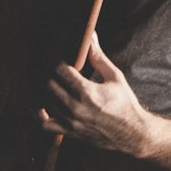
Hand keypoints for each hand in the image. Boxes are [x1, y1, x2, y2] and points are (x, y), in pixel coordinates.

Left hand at [40, 31, 150, 155]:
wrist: (132, 134)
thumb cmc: (125, 104)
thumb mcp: (115, 77)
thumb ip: (98, 57)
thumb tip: (91, 36)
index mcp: (87, 92)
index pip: (59, 69)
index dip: (53, 57)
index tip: (54, 52)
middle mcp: (76, 107)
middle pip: (47, 84)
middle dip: (44, 70)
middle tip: (43, 61)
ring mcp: (71, 121)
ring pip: (44, 101)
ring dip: (39, 87)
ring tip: (40, 76)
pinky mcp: (69, 131)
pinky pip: (45, 125)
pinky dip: (37, 114)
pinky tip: (39, 103)